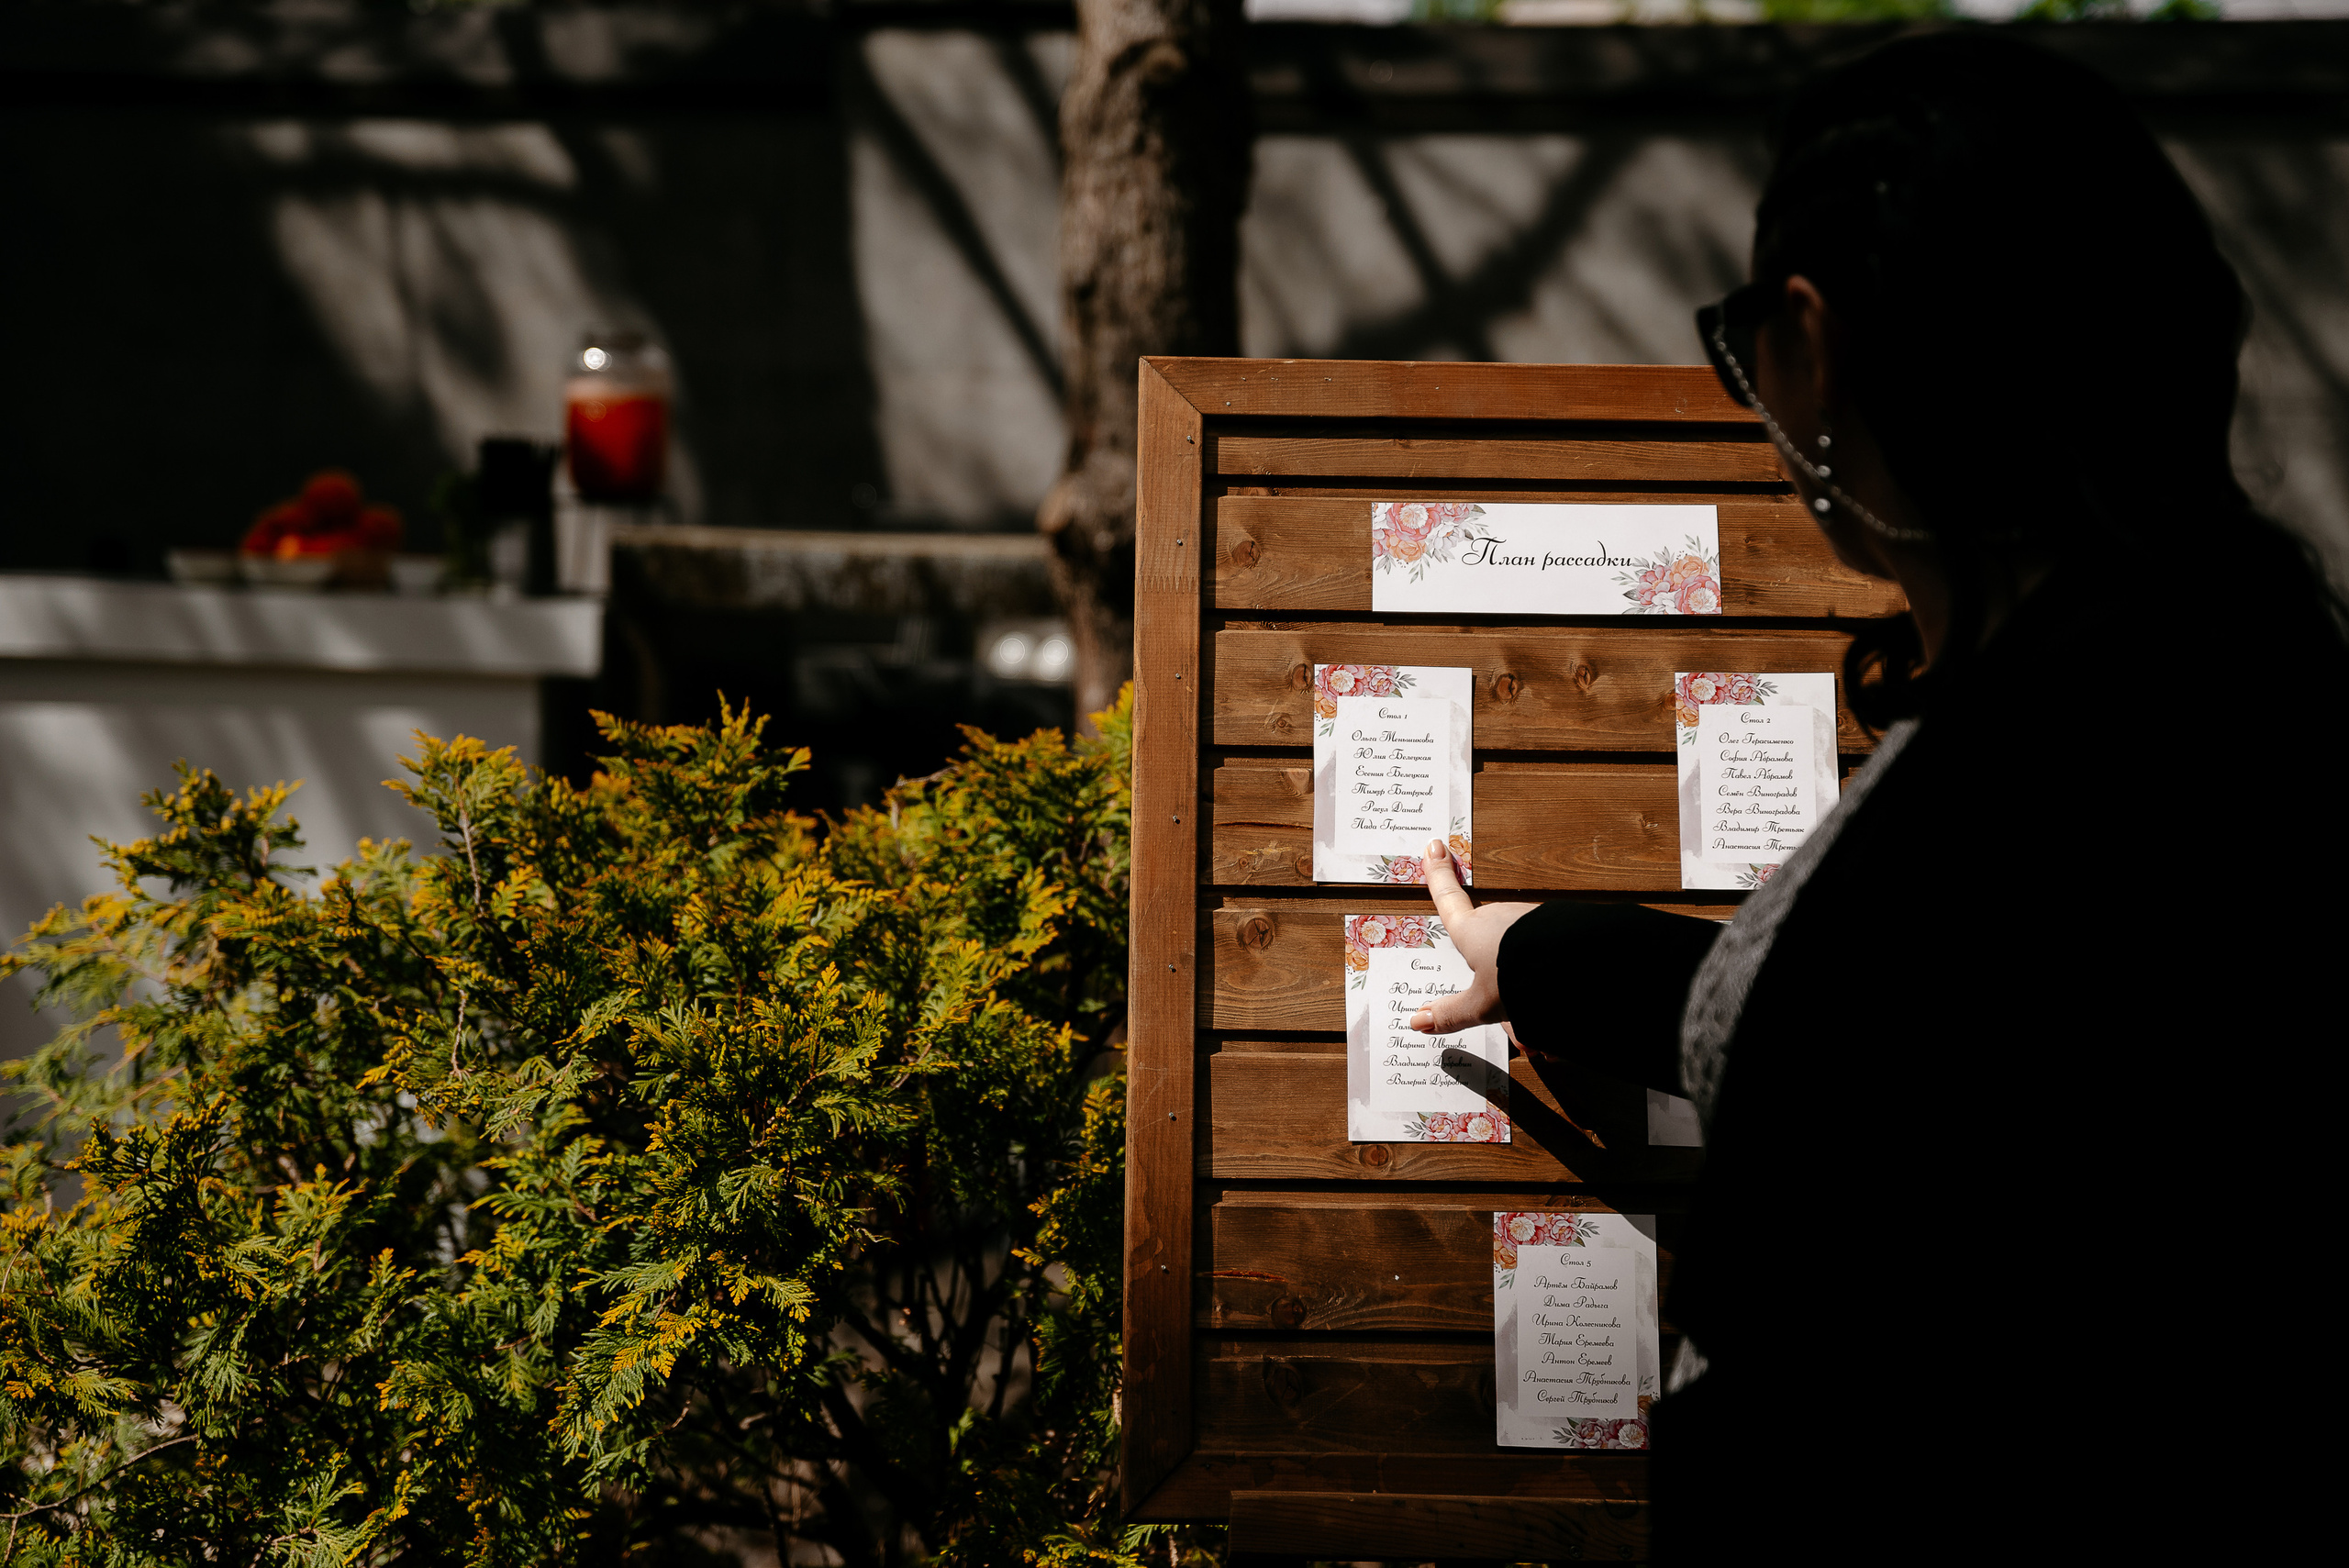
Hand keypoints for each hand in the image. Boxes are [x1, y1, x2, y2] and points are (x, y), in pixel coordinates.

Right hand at [1408, 836, 1536, 1035]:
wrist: (1574, 963)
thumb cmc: (1519, 976)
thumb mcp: (1482, 1004)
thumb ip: (1452, 1013)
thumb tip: (1416, 1022)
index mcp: (1471, 930)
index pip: (1448, 898)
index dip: (1438, 874)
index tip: (1435, 846)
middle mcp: (1498, 916)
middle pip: (1487, 941)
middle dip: (1495, 972)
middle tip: (1502, 1003)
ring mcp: (1528, 918)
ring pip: (1517, 952)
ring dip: (1522, 980)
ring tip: (1533, 1014)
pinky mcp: (1555, 925)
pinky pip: (1542, 953)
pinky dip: (1543, 976)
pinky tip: (1552, 1001)